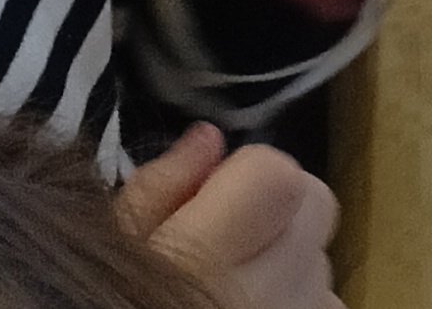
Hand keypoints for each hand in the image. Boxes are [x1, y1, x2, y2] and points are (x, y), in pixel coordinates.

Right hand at [119, 129, 341, 308]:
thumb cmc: (105, 308)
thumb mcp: (111, 242)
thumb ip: (155, 192)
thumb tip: (209, 140)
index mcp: (208, 261)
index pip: (277, 173)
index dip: (247, 171)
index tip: (210, 194)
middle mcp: (270, 293)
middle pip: (315, 204)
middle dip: (278, 206)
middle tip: (222, 240)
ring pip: (321, 257)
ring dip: (288, 260)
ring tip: (233, 286)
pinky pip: (326, 303)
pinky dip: (298, 300)